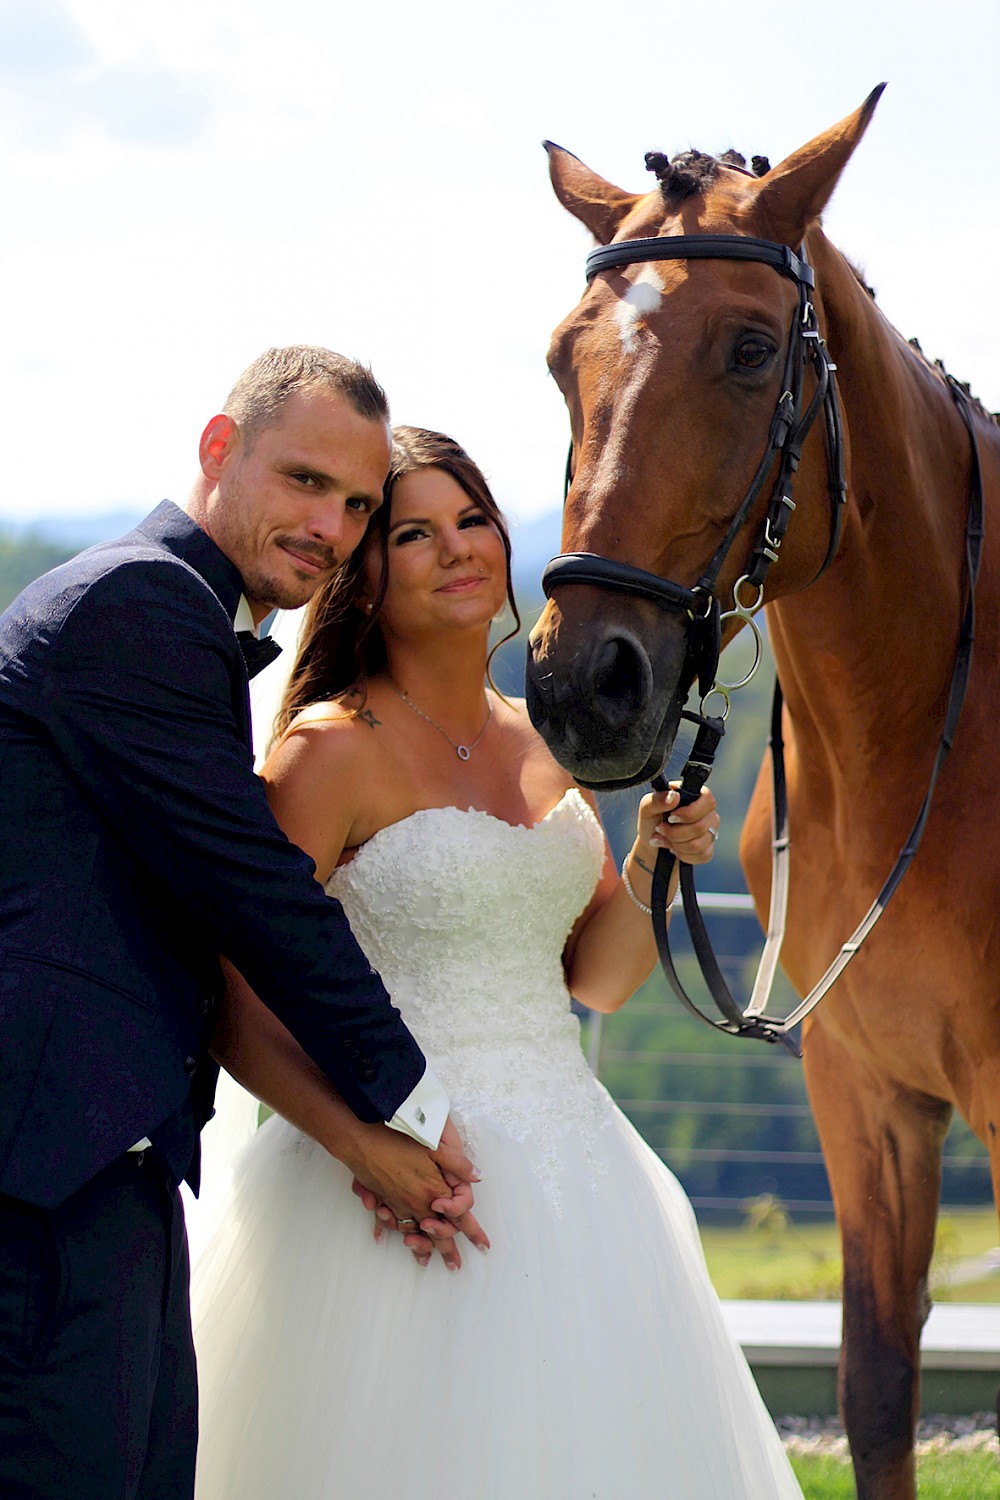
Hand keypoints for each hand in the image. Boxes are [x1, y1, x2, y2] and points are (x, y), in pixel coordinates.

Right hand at [352, 1115, 489, 1270]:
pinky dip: (391, 1232)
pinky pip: (390, 1223)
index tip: (484, 1246)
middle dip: (447, 1251)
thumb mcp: (434, 1147)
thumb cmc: (398, 1140)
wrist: (361, 1141)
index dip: (473, 1232)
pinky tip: (388, 1239)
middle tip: (455, 1266)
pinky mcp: (383, 1200)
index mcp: (433, 1192)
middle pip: (436, 1234)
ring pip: (412, 1232)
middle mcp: (416, 1204)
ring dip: (420, 1248)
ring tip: (425, 1262)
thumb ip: (457, 1163)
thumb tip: (478, 1176)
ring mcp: (398, 1204)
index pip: (459, 1218)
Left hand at [636, 783, 718, 865]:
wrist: (651, 844)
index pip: (708, 801)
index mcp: (696, 797)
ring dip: (676, 844)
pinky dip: (682, 855)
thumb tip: (673, 796)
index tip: (671, 818)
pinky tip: (674, 849)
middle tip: (660, 829)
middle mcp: (707, 813)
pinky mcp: (708, 849)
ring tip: (664, 840)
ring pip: (699, 844)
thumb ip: (657, 799)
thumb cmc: (652, 821)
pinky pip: (701, 855)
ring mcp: (710, 831)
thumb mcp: (647, 808)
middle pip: (700, 827)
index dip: (690, 813)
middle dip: (675, 833)